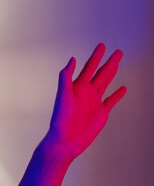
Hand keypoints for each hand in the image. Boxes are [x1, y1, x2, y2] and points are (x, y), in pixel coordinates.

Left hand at [43, 43, 126, 162]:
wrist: (66, 140)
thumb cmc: (61, 119)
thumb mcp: (63, 95)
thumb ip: (66, 77)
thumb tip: (72, 59)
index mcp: (78, 87)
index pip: (89, 67)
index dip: (96, 56)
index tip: (102, 45)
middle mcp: (87, 92)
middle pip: (101, 73)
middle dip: (109, 62)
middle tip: (118, 51)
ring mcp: (94, 102)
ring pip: (106, 83)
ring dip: (112, 73)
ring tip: (118, 64)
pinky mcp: (101, 113)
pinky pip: (111, 100)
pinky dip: (117, 94)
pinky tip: (123, 88)